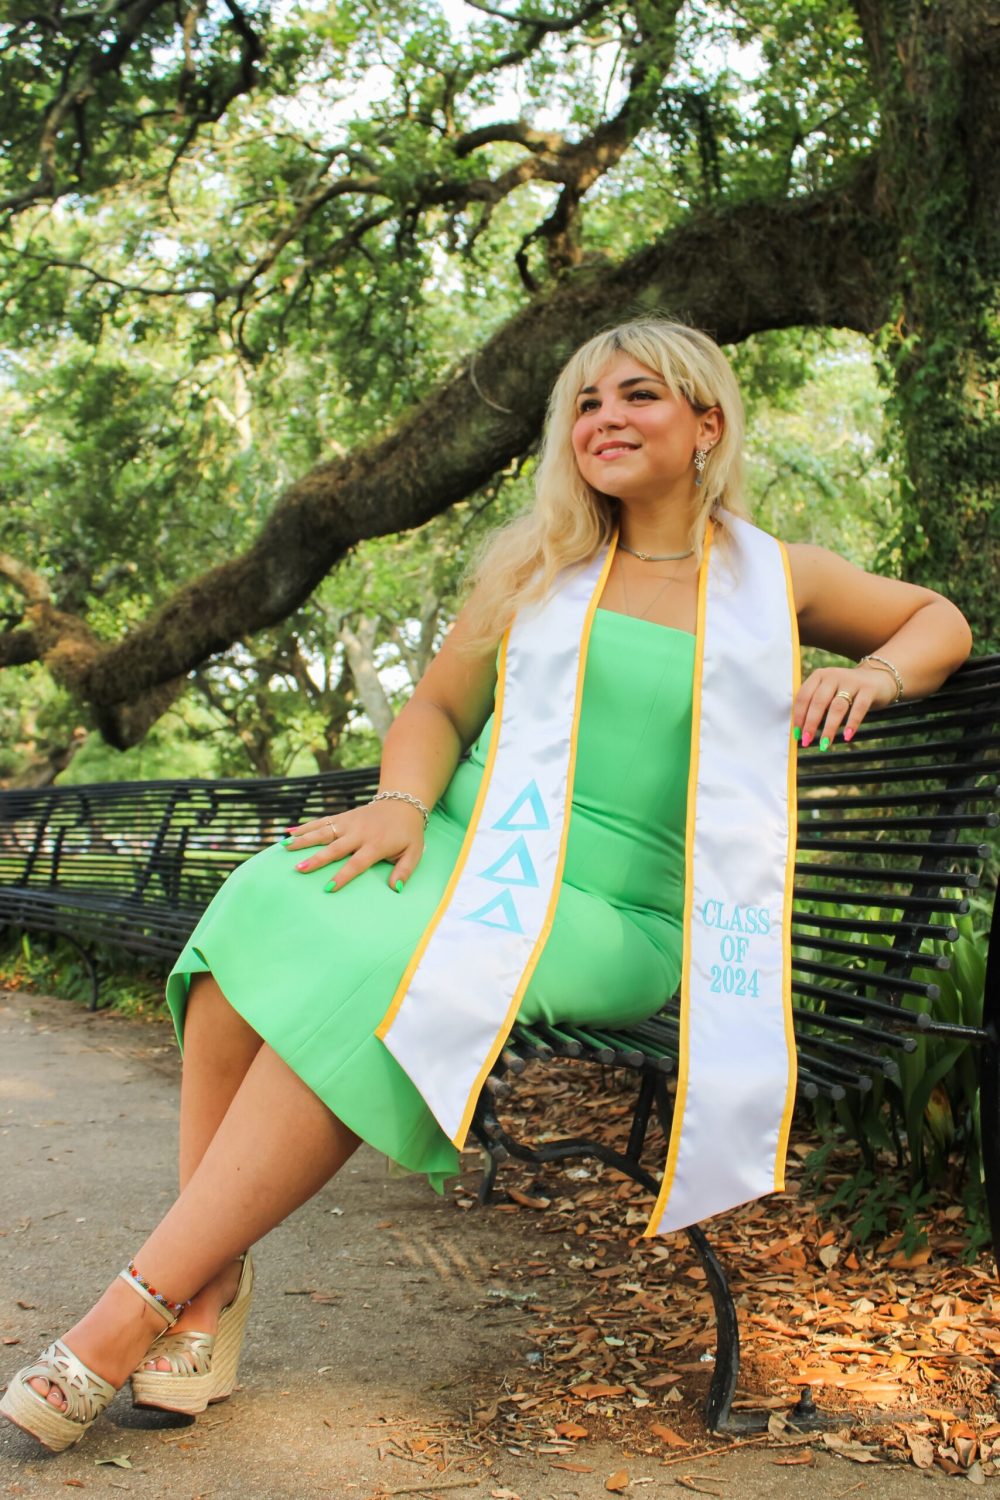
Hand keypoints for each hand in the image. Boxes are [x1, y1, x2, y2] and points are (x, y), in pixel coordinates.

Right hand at [282, 798, 425, 891]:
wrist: (403, 803)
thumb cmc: (408, 833)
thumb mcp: (414, 853)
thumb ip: (404, 871)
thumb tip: (395, 889)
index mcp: (376, 844)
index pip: (356, 863)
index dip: (343, 876)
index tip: (328, 888)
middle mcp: (359, 833)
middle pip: (335, 847)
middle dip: (316, 858)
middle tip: (299, 869)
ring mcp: (349, 823)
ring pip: (323, 831)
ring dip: (304, 840)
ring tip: (285, 848)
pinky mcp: (343, 816)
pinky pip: (322, 821)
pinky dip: (305, 827)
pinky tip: (288, 832)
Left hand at [793, 665, 897, 748]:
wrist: (879, 678)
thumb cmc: (847, 691)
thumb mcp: (829, 692)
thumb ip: (817, 706)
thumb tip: (802, 731)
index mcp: (819, 676)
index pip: (804, 696)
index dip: (799, 716)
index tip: (796, 734)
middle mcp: (834, 676)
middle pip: (819, 702)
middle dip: (811, 724)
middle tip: (806, 741)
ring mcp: (851, 681)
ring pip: (837, 707)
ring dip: (829, 728)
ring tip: (824, 744)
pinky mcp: (868, 689)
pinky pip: (858, 708)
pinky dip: (852, 723)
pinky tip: (847, 736)